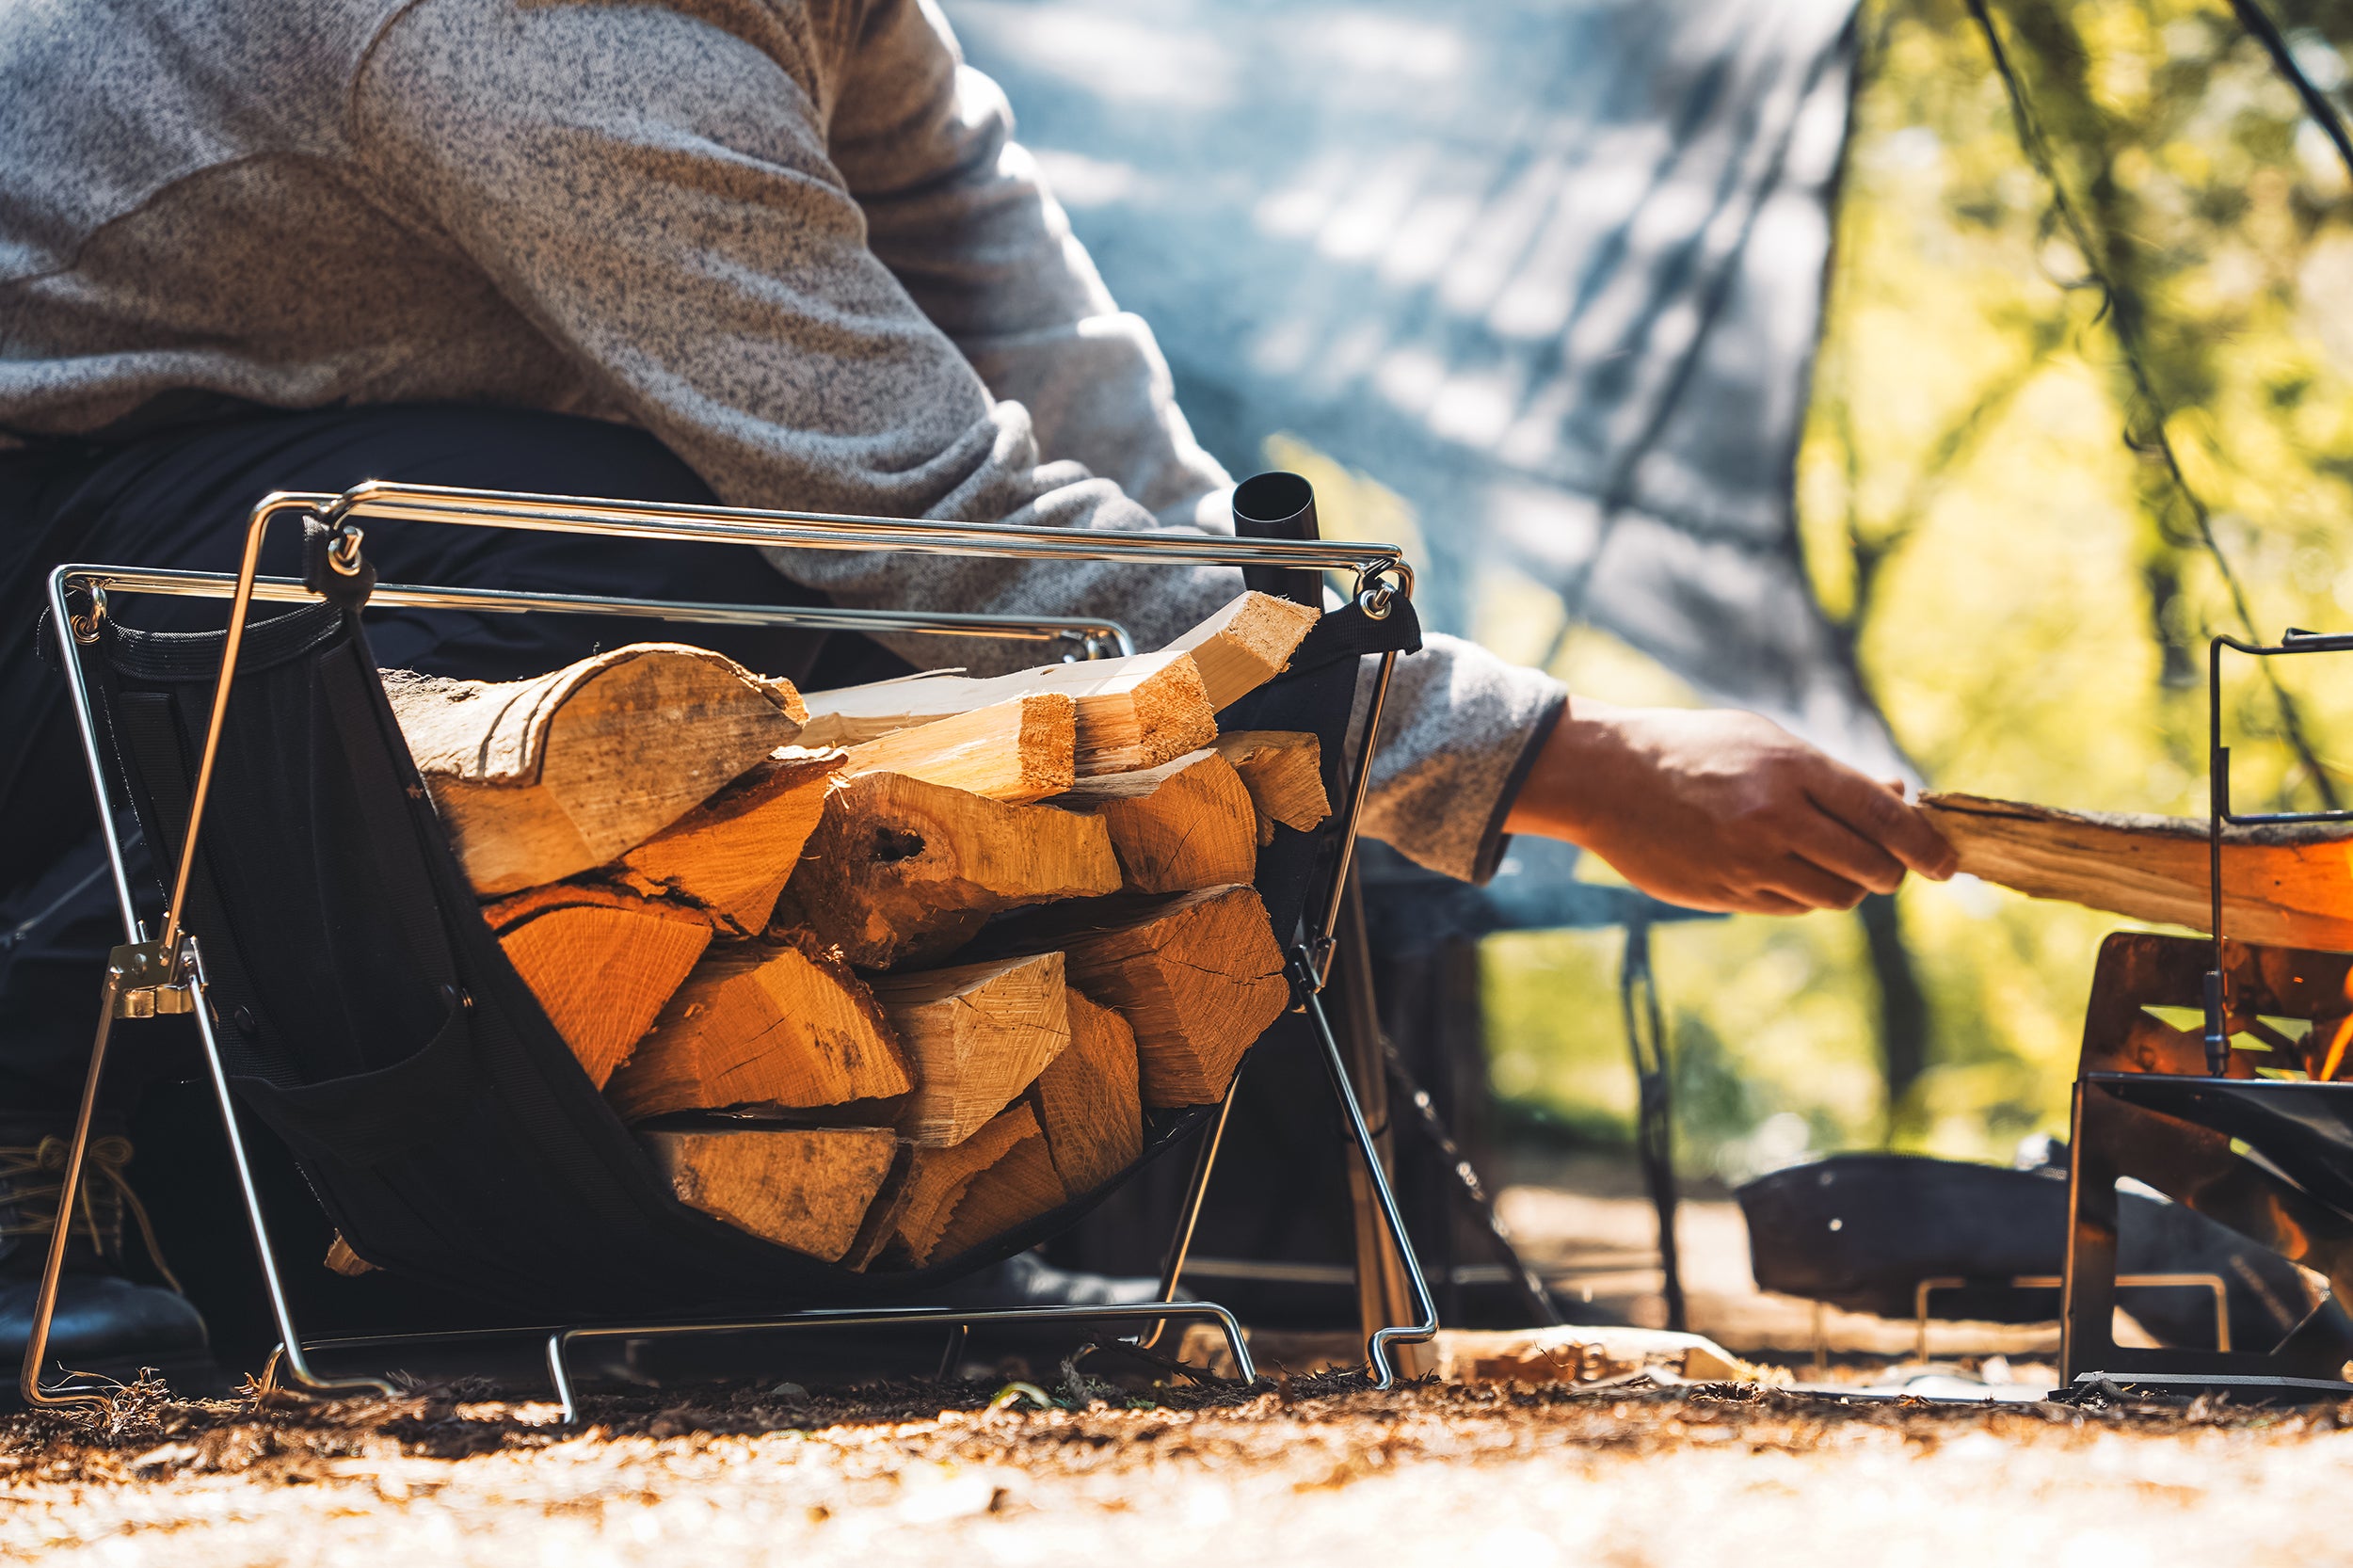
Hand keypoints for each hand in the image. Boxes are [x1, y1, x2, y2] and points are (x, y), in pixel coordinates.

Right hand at [1503, 700, 1957, 913]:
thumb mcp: (1766, 740)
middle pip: (1870, 868)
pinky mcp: (1726, 895)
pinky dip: (1804, 895)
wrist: (1608, 779)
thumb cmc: (1695, 750)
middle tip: (1890, 865)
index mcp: (1792, 770)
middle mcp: (1776, 820)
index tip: (1946, 862)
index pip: (1885, 819)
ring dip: (1849, 886)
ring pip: (1835, 896)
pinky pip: (1791, 908)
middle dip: (1892, 871)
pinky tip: (1786, 870)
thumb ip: (1832, 774)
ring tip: (1832, 863)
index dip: (1927, 846)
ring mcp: (1749, 863)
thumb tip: (1900, 797)